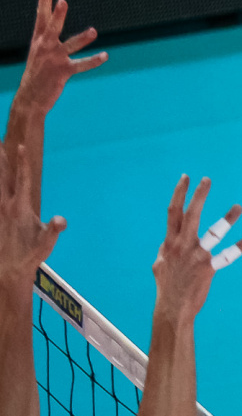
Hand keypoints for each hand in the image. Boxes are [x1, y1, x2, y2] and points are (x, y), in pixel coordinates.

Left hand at [0, 139, 62, 290]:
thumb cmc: (29, 255)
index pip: (22, 180)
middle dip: (1, 160)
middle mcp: (6, 206)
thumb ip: (53, 230)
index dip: (22, 162)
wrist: (6, 269)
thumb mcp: (45, 244)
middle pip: (3, 177)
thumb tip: (61, 220)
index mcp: (20, 208)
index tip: (21, 146)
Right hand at [13, 0, 106, 119]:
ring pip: (69, 46)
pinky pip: (81, 65)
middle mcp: (44, 46)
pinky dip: (93, 60)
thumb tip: (55, 13)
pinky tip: (105, 55)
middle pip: (51, 26)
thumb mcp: (39, 50)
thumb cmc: (37, 73)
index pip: (42, 13)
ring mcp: (53, 59)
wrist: (29, 98)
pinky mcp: (62, 72)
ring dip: (81, 39)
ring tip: (93, 32)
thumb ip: (47, 33)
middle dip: (57, 14)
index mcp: (39, 39)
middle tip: (63, 1)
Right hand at [151, 176, 241, 326]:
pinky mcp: (208, 268)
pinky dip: (236, 249)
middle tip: (207, 179)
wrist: (172, 307)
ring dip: (227, 219)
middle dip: (198, 195)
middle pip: (191, 215)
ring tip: (238, 207)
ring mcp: (196, 256)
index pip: (173, 212)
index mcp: (170, 242)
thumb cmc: (167, 285)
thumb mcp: (161, 264)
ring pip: (212, 233)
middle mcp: (182, 246)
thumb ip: (166, 249)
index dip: (179, 194)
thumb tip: (168, 241)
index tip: (186, 177)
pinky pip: (225, 257)